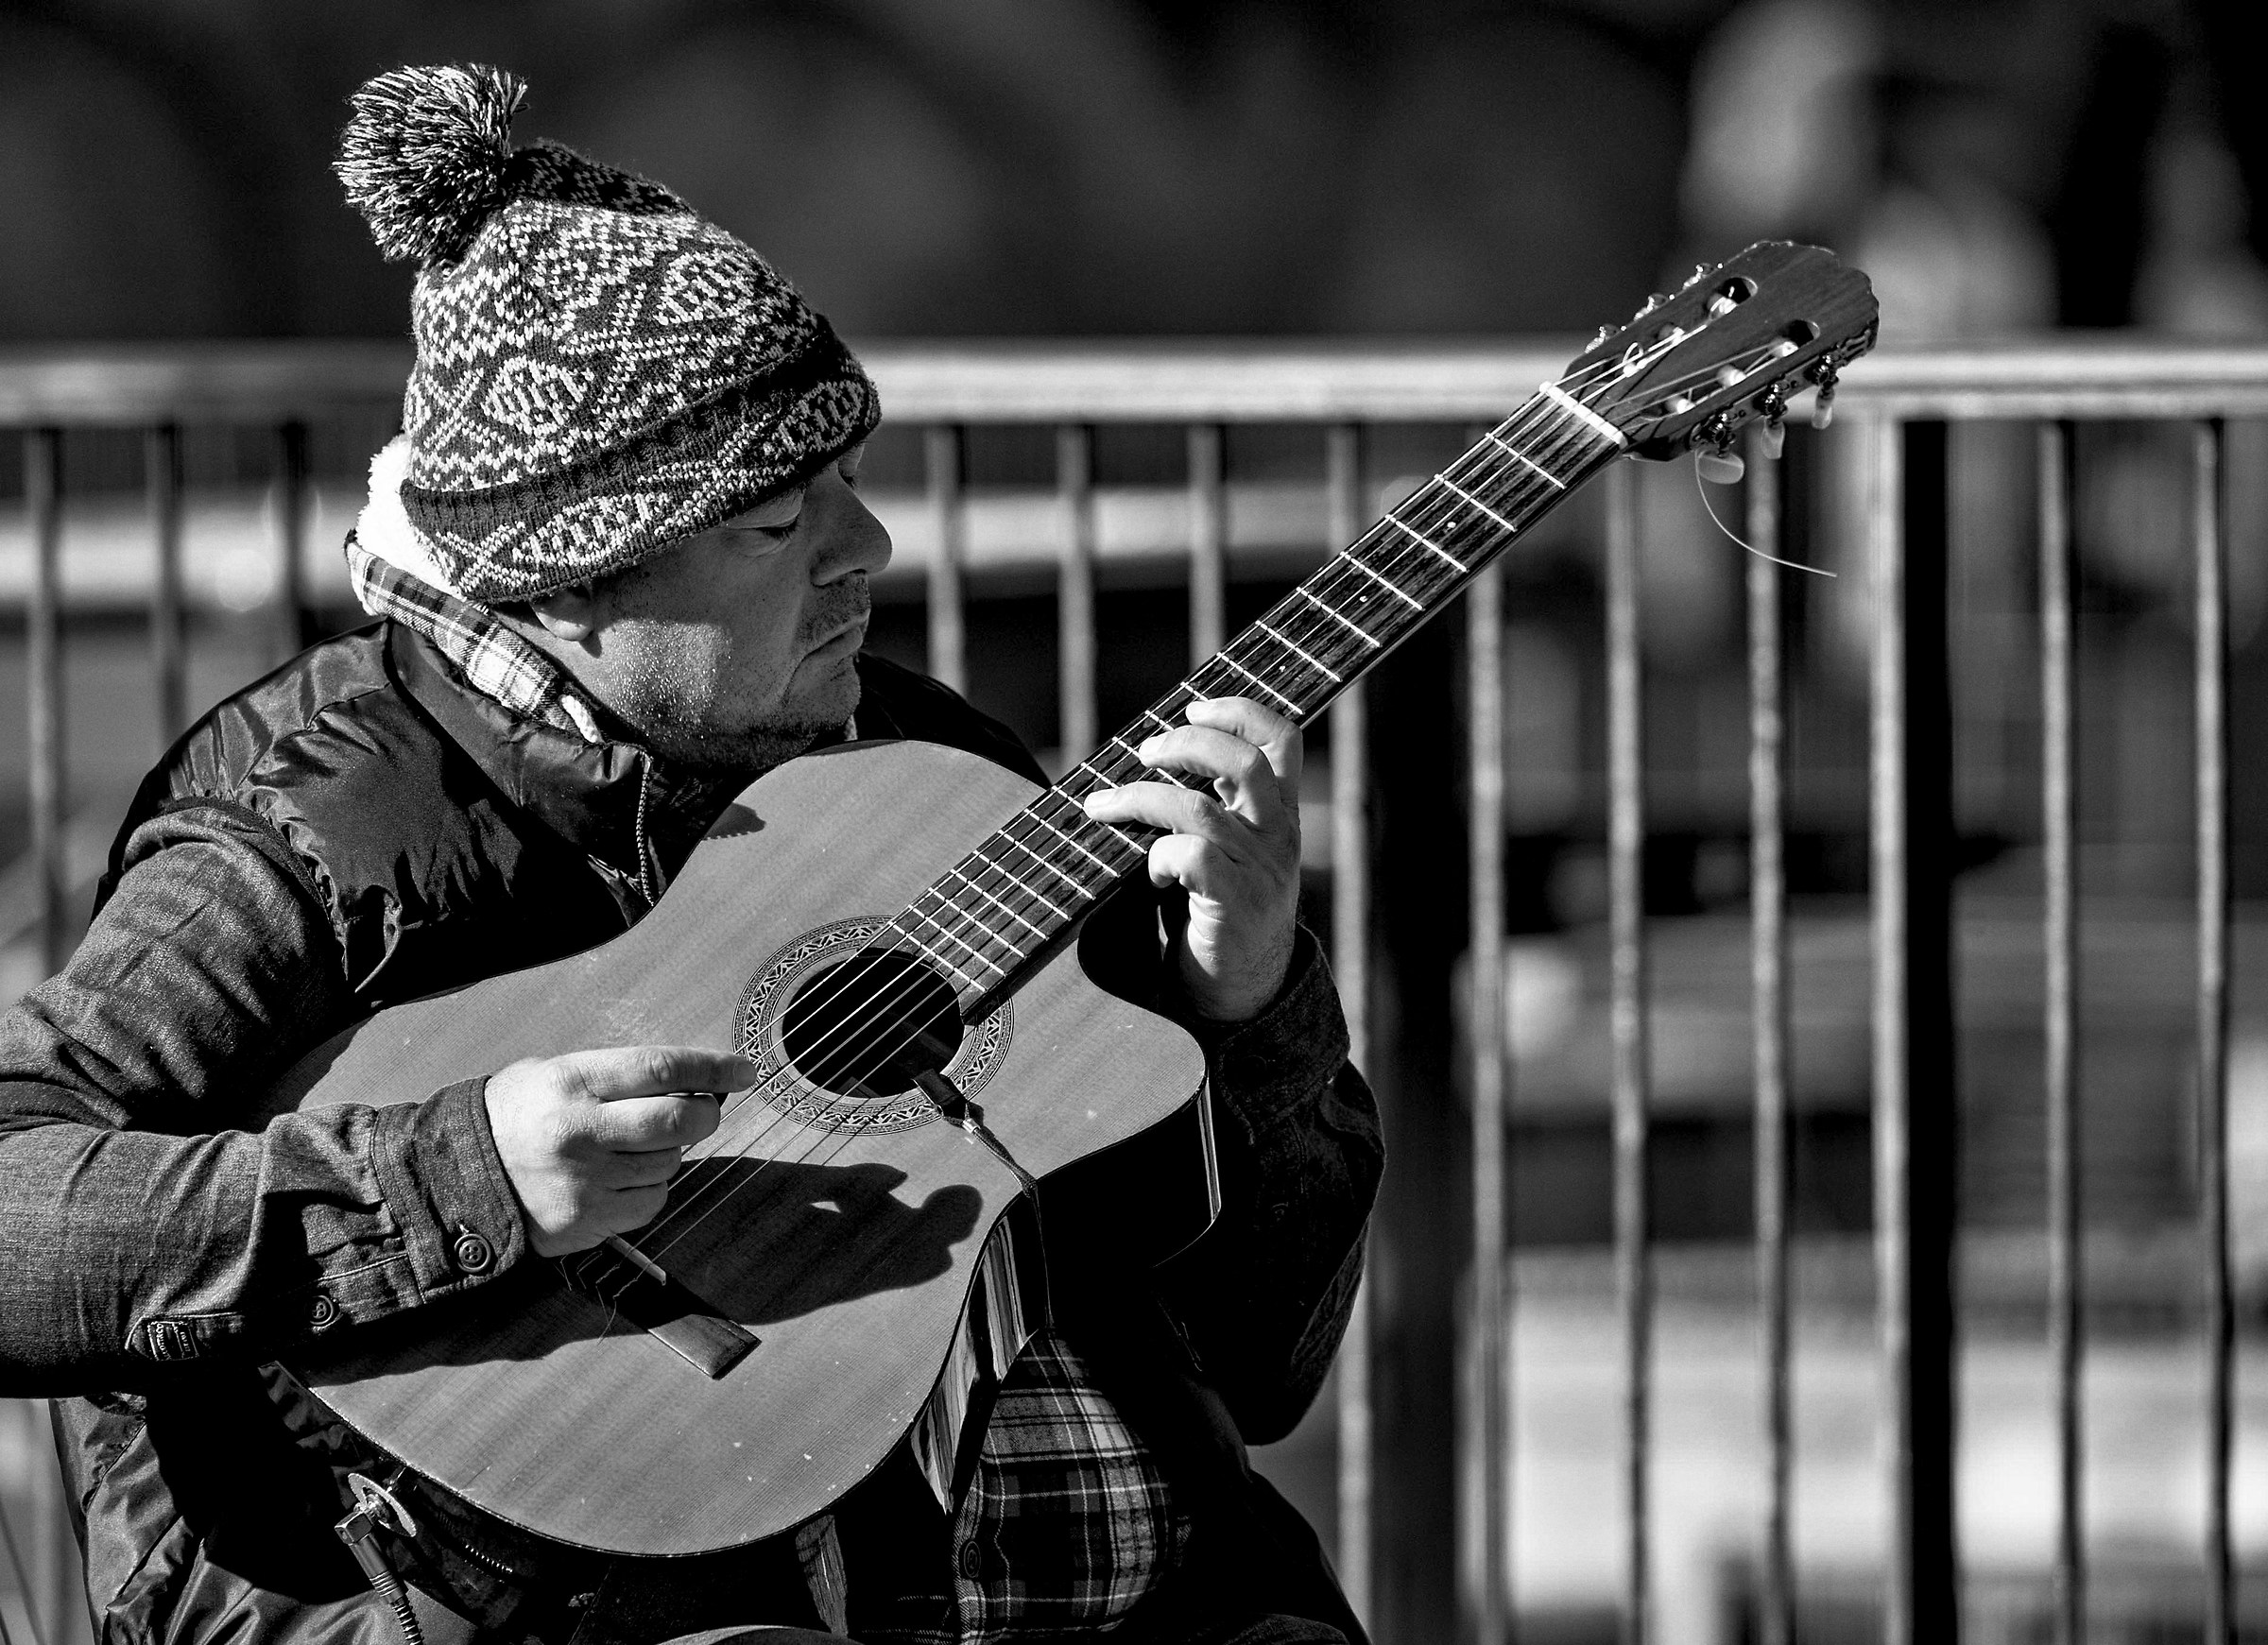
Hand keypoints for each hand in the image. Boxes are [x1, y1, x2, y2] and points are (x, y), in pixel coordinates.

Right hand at [483, 1046, 752, 1256]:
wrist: (459, 1174)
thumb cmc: (518, 1113)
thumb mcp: (557, 1072)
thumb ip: (620, 1077)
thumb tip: (694, 1082)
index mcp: (572, 1082)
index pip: (661, 1069)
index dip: (711, 1069)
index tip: (742, 1071)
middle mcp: (580, 1132)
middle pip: (678, 1121)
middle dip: (704, 1115)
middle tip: (700, 1112)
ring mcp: (584, 1182)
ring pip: (669, 1164)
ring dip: (666, 1153)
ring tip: (629, 1146)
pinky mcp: (586, 1222)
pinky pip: (651, 1203)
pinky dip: (649, 1189)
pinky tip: (620, 1178)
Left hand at [1082, 697, 1300, 1021]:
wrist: (1245, 988)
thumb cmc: (1222, 909)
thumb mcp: (1230, 849)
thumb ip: (1211, 807)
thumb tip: (1147, 759)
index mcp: (1281, 814)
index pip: (1283, 739)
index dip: (1240, 711)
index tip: (1192, 707)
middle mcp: (1279, 836)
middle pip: (1243, 762)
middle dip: (1184, 746)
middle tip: (1143, 751)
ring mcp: (1261, 870)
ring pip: (1198, 809)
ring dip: (1138, 799)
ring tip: (1103, 806)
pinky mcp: (1237, 904)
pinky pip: (1190, 858)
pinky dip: (1157, 856)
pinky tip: (1149, 874)